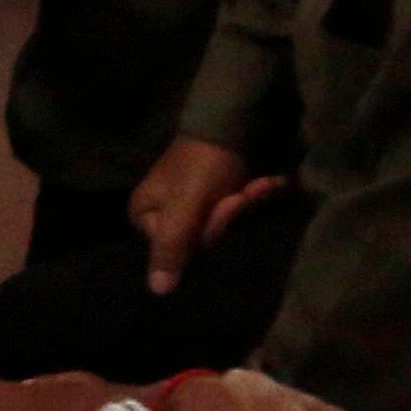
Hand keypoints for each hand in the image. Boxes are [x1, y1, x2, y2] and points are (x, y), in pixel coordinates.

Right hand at [129, 135, 281, 295]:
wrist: (230, 118)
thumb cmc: (203, 163)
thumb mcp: (187, 206)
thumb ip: (173, 246)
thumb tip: (157, 292)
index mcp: (144, 216)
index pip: (181, 248)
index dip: (211, 229)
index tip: (229, 203)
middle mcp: (161, 214)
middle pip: (202, 238)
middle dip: (231, 213)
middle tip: (245, 191)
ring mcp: (188, 206)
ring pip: (222, 226)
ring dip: (246, 205)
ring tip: (260, 184)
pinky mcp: (212, 198)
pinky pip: (231, 213)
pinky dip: (251, 198)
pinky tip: (266, 184)